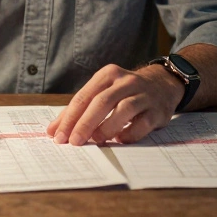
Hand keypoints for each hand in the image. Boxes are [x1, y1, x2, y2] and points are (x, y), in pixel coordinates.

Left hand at [47, 64, 183, 144]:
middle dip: (85, 123)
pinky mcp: (157, 110)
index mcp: (108, 75)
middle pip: (102, 101)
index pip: (84, 96)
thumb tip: (54, 130)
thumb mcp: (103, 92)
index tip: (58, 136)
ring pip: (124, 109)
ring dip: (106, 127)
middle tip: (73, 142)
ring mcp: (144, 95)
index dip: (70, 117)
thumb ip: (79, 110)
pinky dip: (128, 134)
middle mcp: (126, 81)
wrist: (163, 84)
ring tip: (95, 140)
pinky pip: (142, 123)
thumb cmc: (125, 92)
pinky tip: (118, 140)